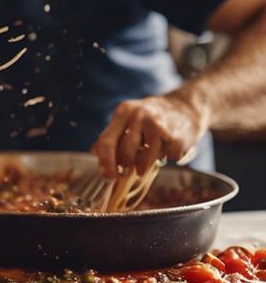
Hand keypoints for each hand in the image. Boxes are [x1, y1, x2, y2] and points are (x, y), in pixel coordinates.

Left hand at [91, 91, 208, 177]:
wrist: (187, 106)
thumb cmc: (152, 119)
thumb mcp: (129, 120)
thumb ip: (113, 136)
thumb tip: (95, 153)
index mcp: (123, 112)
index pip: (106, 142)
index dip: (105, 163)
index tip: (108, 176)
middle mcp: (140, 115)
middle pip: (125, 151)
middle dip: (125, 167)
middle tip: (127, 172)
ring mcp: (159, 124)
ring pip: (145, 158)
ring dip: (144, 167)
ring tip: (144, 166)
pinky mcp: (177, 135)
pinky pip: (167, 158)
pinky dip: (168, 158)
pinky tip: (169, 149)